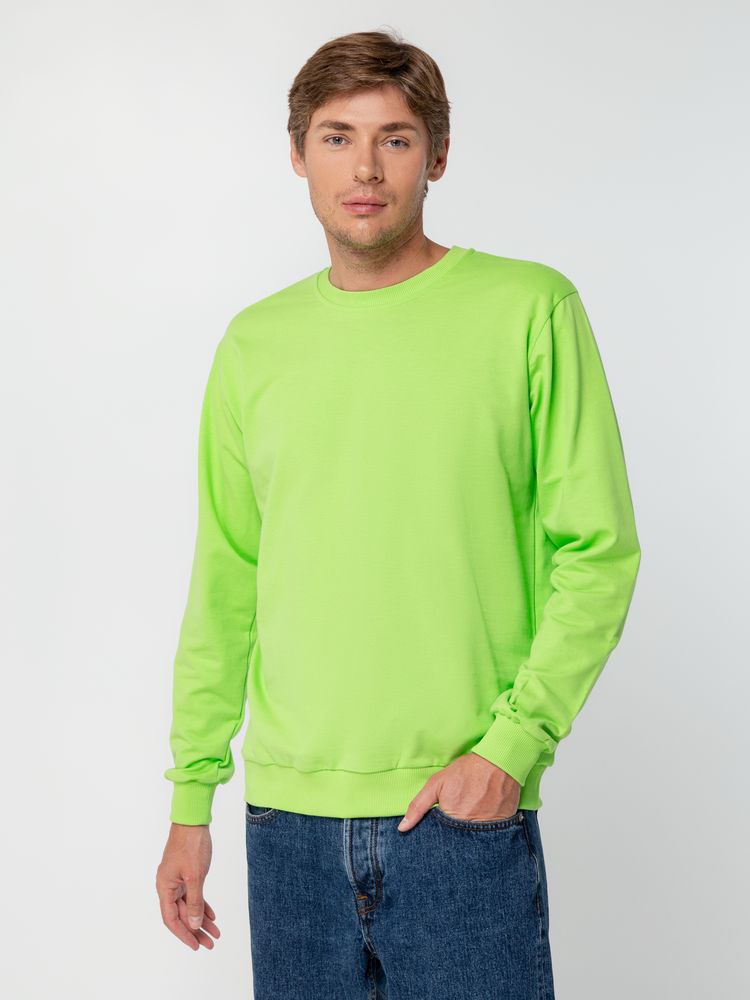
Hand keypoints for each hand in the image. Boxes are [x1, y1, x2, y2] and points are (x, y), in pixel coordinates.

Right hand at [156, 822, 220, 950]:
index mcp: (165, 887)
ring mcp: (177, 880)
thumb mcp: (195, 876)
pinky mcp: (186, 874)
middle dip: (196, 930)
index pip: (171, 919)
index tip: (195, 946)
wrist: (194, 822)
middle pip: (182, 915)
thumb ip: (195, 901)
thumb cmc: (191, 845)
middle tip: (211, 944)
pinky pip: (194, 895)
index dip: (183, 934)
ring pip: (189, 906)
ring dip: (202, 920)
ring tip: (216, 933)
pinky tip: (212, 916)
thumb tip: (194, 924)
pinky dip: (202, 905)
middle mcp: (168, 886)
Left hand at [397, 752, 520, 831]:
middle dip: (455, 836)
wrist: (499, 761)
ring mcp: (489, 830)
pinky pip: (493, 837)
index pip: (440, 841)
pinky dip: (487, 830)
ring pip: (475, 841)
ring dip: (472, 834)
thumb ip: (418, 806)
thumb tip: (403, 828)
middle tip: (461, 816)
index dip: (440, 834)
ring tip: (474, 814)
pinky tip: (486, 815)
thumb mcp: (437, 784)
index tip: (443, 824)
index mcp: (452, 821)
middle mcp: (471, 829)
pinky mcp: (503, 826)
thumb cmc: (467, 771)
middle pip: (458, 843)